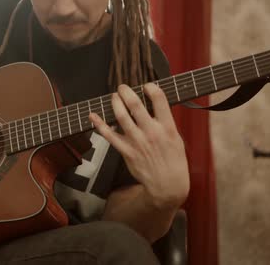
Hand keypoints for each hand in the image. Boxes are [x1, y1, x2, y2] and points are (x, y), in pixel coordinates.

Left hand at [89, 83, 188, 209]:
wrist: (167, 184)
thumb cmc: (173, 160)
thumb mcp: (176, 138)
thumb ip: (165, 121)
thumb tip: (155, 105)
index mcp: (167, 127)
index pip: (159, 99)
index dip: (150, 87)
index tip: (146, 86)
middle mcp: (152, 132)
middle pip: (135, 105)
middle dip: (126, 92)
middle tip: (122, 87)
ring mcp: (137, 142)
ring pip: (121, 117)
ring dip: (115, 103)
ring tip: (114, 97)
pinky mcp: (126, 151)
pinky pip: (110, 136)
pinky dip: (99, 124)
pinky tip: (93, 115)